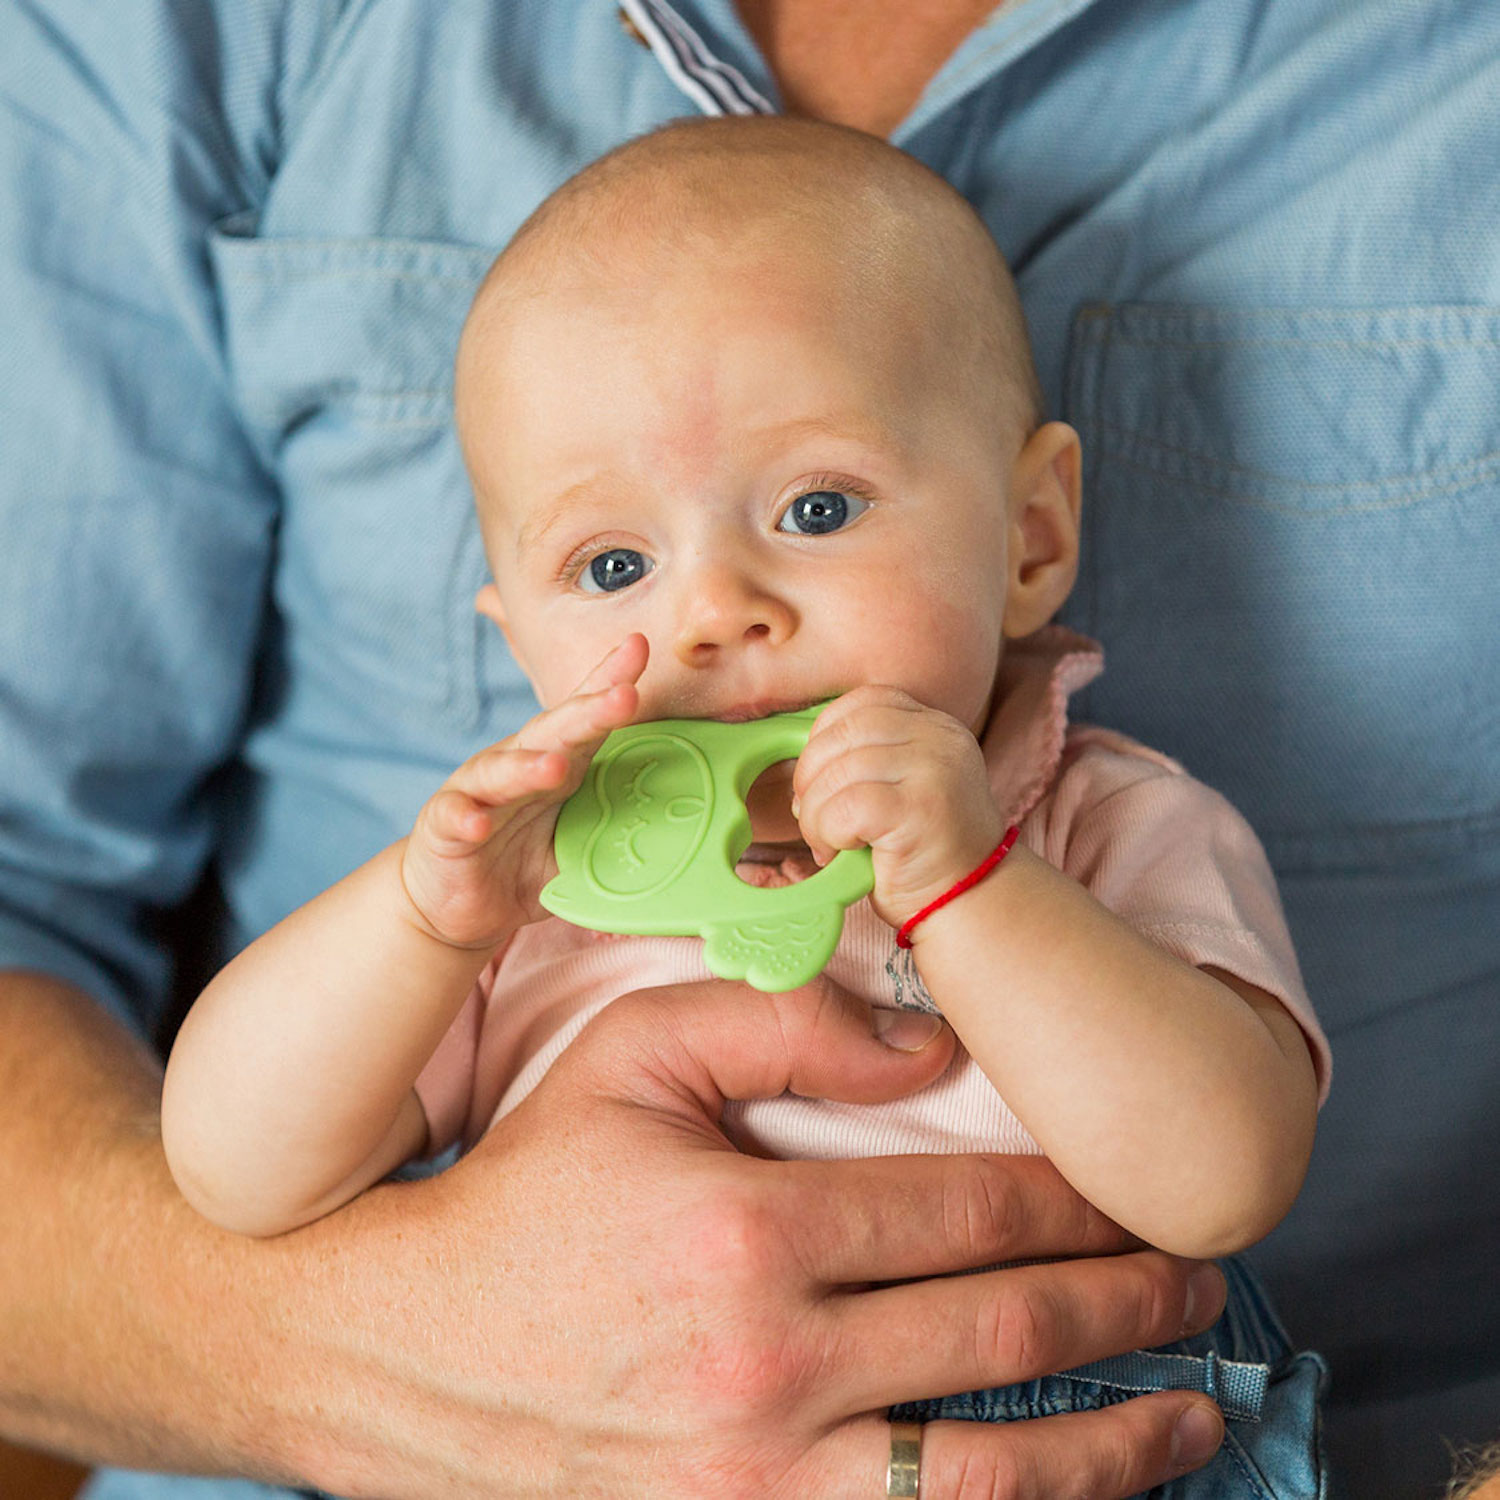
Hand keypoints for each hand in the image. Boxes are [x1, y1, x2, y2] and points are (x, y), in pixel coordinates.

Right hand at [270, 976, 1225, 1498]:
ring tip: (1194, 1414)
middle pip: (1003, 1336)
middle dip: (1127, 1308)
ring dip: (1112, 1450)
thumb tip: (933, 1044)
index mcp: (749, 1232)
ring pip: (988, 1481)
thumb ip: (785, 1023)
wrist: (406, 1345)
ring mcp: (752, 1485)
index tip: (1142, 1196)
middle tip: (1201, 1285)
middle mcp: (766, 1369)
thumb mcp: (635, 1055)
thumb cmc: (532, 1182)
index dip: (1079, 1206)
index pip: (969, 1216)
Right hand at [400, 634, 647, 946]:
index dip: (610, 679)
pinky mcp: (446, 826)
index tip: (639, 647)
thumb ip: (620, 831)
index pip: (587, 716)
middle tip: (624, 696)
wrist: (456, 902)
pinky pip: (457, 818)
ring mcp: (478, 792)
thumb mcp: (581, 845)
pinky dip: (467, 816)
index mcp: (558, 763)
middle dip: (588, 711)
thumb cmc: (523, 862)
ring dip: (528, 766)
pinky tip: (479, 820)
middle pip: (554, 732)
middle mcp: (517, 765)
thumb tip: (693, 835)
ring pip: (502, 771)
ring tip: (555, 766)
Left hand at [793, 686, 1004, 927]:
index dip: (826, 735)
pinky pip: (845, 807)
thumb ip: (868, 759)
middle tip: (812, 817)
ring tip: (828, 843)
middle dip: (810, 776)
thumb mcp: (902, 786)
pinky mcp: (919, 808)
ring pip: (838, 771)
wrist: (972, 903)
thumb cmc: (924, 853)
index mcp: (935, 726)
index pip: (864, 702)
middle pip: (845, 732)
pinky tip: (839, 852)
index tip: (820, 778)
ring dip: (813, 814)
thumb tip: (801, 761)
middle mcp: (940, 739)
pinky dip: (827, 832)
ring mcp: (934, 770)